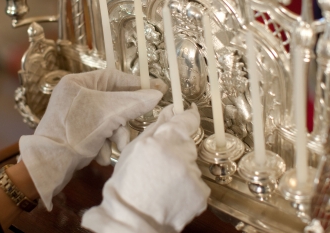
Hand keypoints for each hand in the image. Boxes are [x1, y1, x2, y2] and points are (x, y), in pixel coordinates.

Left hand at [19, 69, 164, 209]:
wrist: (49, 164)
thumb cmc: (76, 131)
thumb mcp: (109, 114)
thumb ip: (134, 103)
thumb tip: (158, 95)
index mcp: (78, 83)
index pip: (113, 77)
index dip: (136, 84)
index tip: (157, 89)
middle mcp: (76, 96)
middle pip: (113, 101)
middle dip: (123, 120)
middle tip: (137, 124)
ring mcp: (75, 116)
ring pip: (107, 120)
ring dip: (115, 136)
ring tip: (118, 147)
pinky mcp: (75, 133)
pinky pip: (97, 133)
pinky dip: (103, 144)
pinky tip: (101, 156)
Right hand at [81, 103, 209, 232]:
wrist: (132, 219)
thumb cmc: (128, 184)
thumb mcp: (134, 149)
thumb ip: (156, 126)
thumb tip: (171, 109)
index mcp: (163, 141)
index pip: (186, 120)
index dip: (188, 116)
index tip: (189, 113)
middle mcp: (181, 156)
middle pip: (187, 144)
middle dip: (177, 151)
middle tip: (159, 165)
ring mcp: (193, 176)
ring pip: (191, 165)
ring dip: (181, 170)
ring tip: (162, 183)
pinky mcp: (201, 194)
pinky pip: (197, 184)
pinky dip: (188, 188)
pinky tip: (172, 194)